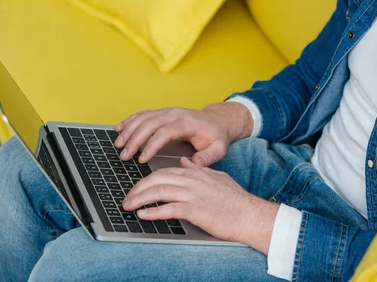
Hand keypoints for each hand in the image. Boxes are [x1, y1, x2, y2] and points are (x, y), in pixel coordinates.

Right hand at [114, 103, 252, 166]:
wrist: (217, 120)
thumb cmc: (216, 136)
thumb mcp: (218, 149)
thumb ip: (206, 158)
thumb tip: (191, 166)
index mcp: (187, 123)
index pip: (165, 132)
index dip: (151, 145)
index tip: (142, 160)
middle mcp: (174, 114)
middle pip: (149, 124)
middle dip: (134, 140)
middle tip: (124, 156)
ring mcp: (167, 112)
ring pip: (143, 118)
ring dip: (128, 130)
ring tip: (118, 145)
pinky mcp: (161, 113)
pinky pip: (142, 114)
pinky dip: (129, 121)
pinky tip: (118, 129)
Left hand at [122, 157, 279, 253]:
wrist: (251, 215)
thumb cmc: (236, 200)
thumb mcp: (217, 177)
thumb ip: (199, 168)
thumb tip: (184, 161)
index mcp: (196, 173)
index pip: (165, 172)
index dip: (148, 180)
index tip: (137, 188)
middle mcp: (192, 180)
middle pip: (157, 179)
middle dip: (138, 188)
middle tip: (126, 198)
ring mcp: (194, 195)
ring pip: (159, 192)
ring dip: (140, 199)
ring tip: (128, 207)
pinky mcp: (196, 210)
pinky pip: (169, 209)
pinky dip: (153, 212)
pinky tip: (143, 215)